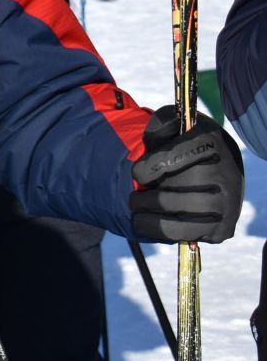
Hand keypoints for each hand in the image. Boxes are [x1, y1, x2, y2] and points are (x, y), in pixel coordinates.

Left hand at [131, 105, 243, 242]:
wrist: (217, 168)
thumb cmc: (185, 144)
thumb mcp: (174, 125)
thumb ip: (159, 125)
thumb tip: (153, 141)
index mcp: (210, 143)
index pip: (173, 158)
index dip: (148, 168)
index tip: (137, 173)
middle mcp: (224, 174)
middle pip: (176, 194)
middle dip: (146, 199)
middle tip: (134, 199)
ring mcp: (227, 204)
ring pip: (182, 218)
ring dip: (151, 218)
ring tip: (137, 210)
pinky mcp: (223, 227)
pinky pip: (188, 235)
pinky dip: (163, 231)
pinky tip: (151, 222)